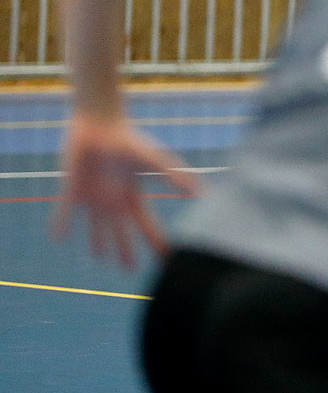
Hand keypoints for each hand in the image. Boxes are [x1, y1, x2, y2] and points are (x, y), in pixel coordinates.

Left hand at [52, 114, 199, 269]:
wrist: (100, 124)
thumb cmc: (130, 141)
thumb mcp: (156, 162)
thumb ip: (177, 178)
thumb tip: (204, 193)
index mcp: (133, 196)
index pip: (147, 226)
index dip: (156, 242)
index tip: (166, 259)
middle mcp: (113, 200)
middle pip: (121, 231)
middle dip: (126, 249)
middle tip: (130, 269)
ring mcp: (92, 196)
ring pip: (96, 225)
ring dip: (98, 241)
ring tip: (100, 257)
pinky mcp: (72, 189)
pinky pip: (65, 210)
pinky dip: (62, 223)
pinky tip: (58, 238)